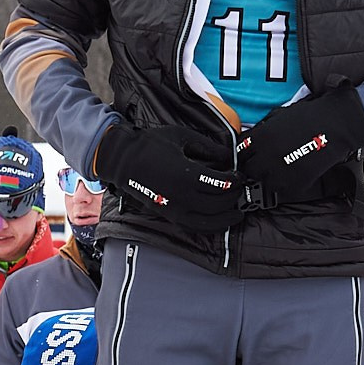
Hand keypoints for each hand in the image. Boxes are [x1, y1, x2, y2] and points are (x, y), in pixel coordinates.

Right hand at [94, 122, 240, 231]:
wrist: (123, 160)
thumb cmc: (150, 145)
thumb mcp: (182, 137)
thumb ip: (208, 147)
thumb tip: (229, 156)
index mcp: (185, 174)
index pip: (220, 184)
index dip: (235, 182)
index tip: (240, 177)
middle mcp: (180, 196)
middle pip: (218, 204)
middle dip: (234, 198)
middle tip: (240, 190)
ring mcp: (174, 209)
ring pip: (208, 222)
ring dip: (226, 218)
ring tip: (237, 213)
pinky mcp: (169, 216)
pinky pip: (194, 228)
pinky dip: (210, 227)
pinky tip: (220, 222)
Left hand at [238, 85, 363, 203]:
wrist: (336, 126)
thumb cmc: (311, 117)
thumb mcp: (280, 116)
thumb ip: (263, 130)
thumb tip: (253, 140)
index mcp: (261, 138)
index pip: (241, 153)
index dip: (246, 154)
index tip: (250, 155)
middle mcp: (267, 157)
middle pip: (250, 170)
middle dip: (256, 166)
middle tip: (266, 162)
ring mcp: (281, 173)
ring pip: (265, 182)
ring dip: (271, 176)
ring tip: (283, 167)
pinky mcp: (296, 184)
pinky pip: (284, 189)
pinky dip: (287, 183)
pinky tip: (294, 172)